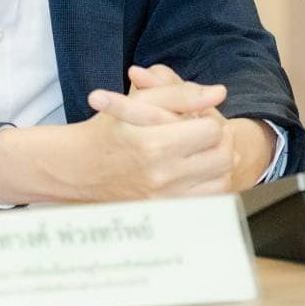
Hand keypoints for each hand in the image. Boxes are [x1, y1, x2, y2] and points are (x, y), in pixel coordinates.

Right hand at [0, 83, 233, 204]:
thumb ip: (181, 93)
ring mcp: (165, 199)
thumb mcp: (140, 101)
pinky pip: (209, 201)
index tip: (196, 116)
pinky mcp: (167, 212)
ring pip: (222, 182)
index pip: (212, 130)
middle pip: (223, 157)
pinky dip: (209, 184)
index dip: (209, 117)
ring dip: (219, 163)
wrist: (80, 168)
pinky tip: (196, 170)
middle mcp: (162, 176)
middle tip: (206, 132)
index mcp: (153, 144)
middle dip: (220, 140)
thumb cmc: (109, 129)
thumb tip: (219, 93)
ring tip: (203, 150)